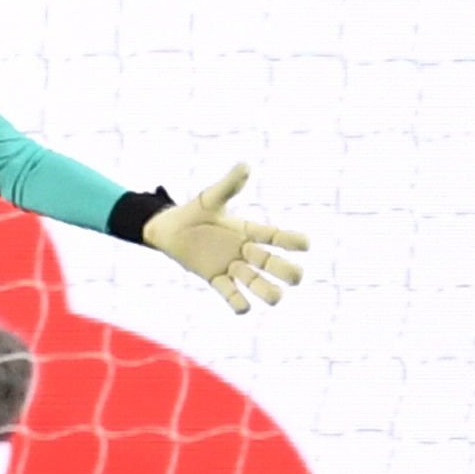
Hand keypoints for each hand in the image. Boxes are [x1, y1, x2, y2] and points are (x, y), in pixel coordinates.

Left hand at [145, 164, 309, 313]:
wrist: (168, 230)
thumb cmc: (193, 212)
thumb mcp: (210, 199)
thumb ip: (228, 185)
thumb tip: (245, 165)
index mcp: (248, 231)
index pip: (276, 237)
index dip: (293, 241)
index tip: (306, 244)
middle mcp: (245, 252)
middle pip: (275, 265)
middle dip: (288, 272)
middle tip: (295, 276)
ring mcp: (232, 267)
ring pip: (258, 284)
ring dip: (269, 292)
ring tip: (275, 296)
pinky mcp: (215, 279)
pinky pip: (231, 295)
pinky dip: (239, 303)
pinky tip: (244, 307)